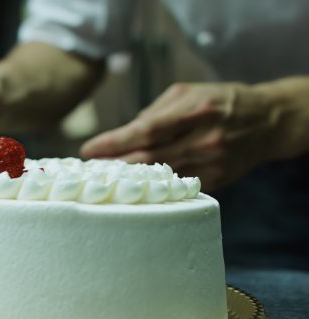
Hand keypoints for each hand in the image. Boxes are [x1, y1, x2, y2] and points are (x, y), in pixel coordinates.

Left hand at [80, 82, 286, 190]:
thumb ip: (156, 110)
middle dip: (114, 165)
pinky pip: (177, 187)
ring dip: (129, 180)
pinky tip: (134, 189)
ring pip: (161, 178)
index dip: (114, 142)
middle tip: (88, 170)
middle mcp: (204, 138)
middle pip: (149, 158)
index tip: (88, 150)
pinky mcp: (216, 180)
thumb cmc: (220, 101)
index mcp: (195, 110)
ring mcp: (211, 163)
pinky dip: (153, 188)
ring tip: (103, 180)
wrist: (268, 121)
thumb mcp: (189, 91)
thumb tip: (127, 131)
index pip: (146, 130)